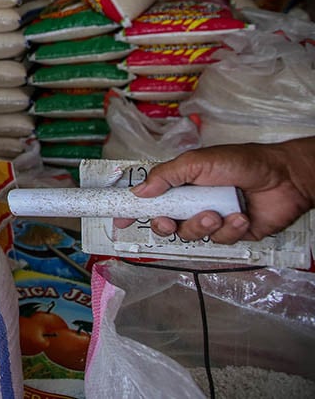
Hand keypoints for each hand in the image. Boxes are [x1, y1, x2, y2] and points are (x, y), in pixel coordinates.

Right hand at [115, 141, 314, 243]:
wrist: (284, 177)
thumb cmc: (241, 162)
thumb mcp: (197, 162)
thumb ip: (166, 176)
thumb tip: (140, 192)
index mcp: (181, 183)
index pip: (150, 197)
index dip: (133, 209)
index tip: (119, 219)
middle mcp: (193, 202)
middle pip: (166, 222)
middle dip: (165, 224)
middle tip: (168, 220)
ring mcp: (212, 217)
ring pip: (191, 234)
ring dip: (201, 225)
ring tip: (217, 214)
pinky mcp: (232, 233)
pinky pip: (220, 240)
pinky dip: (229, 229)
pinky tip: (240, 216)